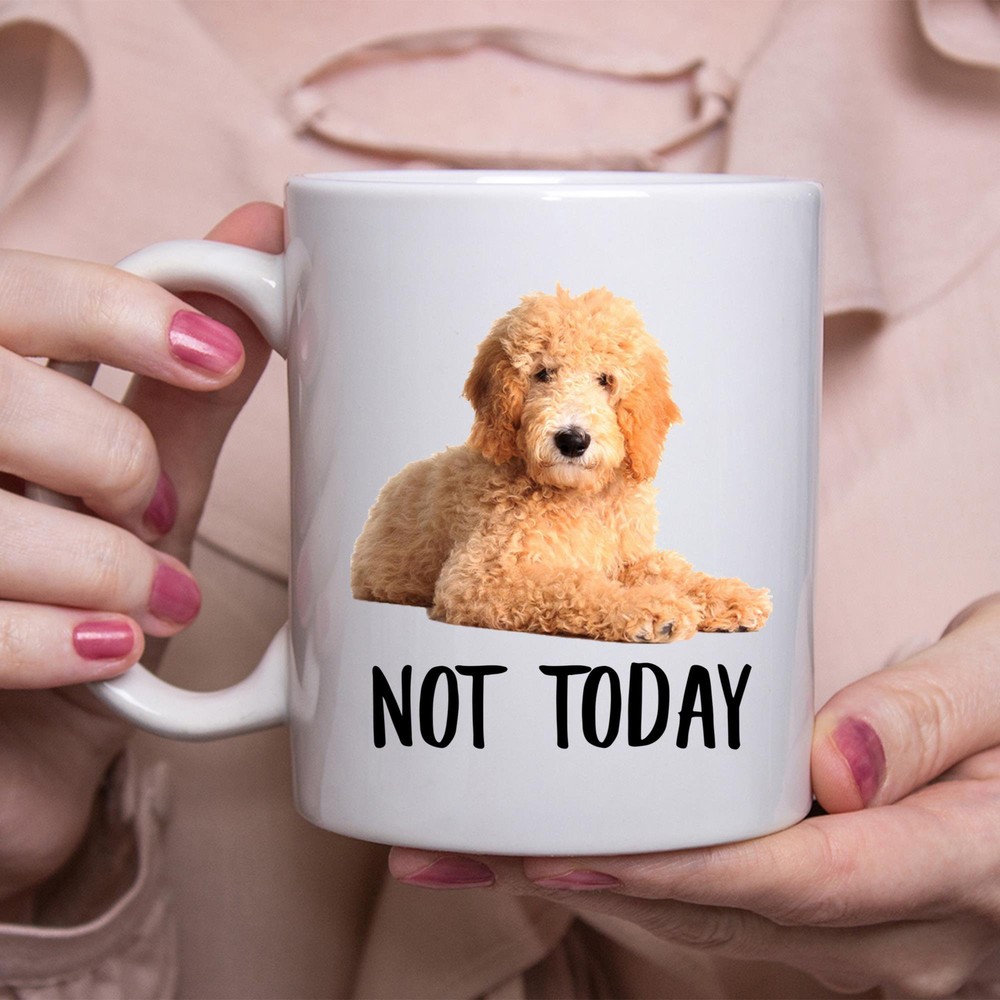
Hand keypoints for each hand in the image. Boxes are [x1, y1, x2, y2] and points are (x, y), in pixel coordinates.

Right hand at [0, 203, 282, 919]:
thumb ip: (178, 390)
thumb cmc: (77, 602)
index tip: (219, 358)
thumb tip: (267, 248)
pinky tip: (105, 654)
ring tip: (153, 607)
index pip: (5, 291)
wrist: (26, 749)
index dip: (111, 310)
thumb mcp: (137, 496)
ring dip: (102, 568)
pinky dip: (57, 644)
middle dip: (108, 454)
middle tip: (159, 512)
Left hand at [390, 594, 999, 996]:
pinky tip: (558, 850)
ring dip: (586, 884)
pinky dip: (632, 881)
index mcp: (962, 864)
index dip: (675, 869)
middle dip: (582, 880)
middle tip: (449, 846)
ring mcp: (865, 939)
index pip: (800, 875)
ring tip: (465, 847)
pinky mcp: (831, 916)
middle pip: (721, 912)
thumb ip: (937, 714)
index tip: (557, 852)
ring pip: (706, 923)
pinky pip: (719, 910)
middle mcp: (904, 931)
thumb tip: (835, 765)